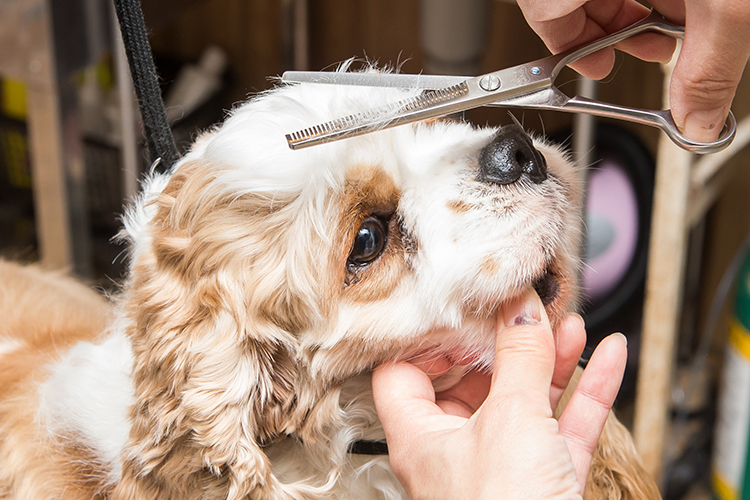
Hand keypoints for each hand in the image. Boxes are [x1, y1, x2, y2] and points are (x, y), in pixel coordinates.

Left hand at [372, 289, 627, 499]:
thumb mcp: (512, 421)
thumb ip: (518, 357)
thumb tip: (520, 307)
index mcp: (421, 437)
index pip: (404, 372)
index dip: (430, 338)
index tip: (462, 307)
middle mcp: (456, 450)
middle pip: (473, 381)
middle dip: (505, 342)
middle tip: (524, 308)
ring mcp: (504, 464)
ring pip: (524, 398)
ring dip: (550, 359)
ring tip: (568, 322)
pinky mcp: (546, 479)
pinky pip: (562, 423)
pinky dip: (586, 390)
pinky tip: (608, 357)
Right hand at [515, 0, 749, 141]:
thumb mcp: (728, 4)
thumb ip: (708, 66)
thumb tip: (696, 121)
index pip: (545, 11)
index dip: (564, 48)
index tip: (596, 69)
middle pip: (570, 0)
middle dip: (608, 33)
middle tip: (639, 51)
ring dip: (635, 13)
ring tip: (672, 30)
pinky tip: (683, 4)